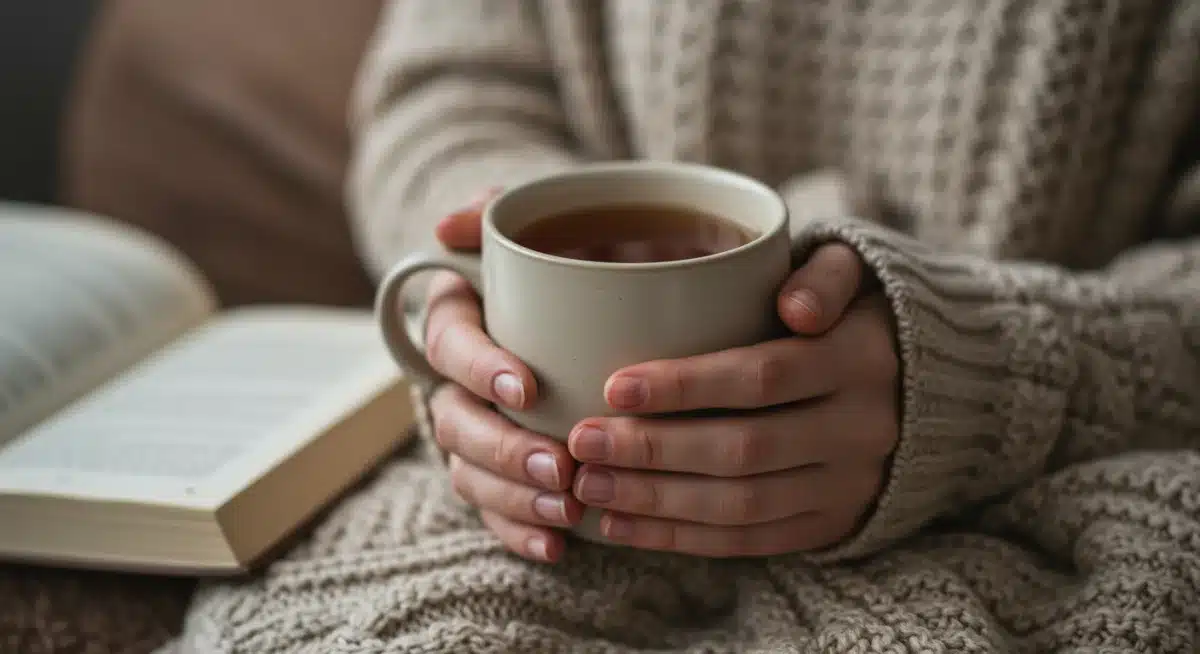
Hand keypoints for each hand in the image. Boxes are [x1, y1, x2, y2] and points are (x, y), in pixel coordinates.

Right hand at [423, 189, 585, 562]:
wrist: (586, 291)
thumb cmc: (565, 255)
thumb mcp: (544, 224)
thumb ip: (501, 214)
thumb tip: (448, 225)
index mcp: (457, 318)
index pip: (450, 345)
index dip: (481, 369)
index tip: (528, 387)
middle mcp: (455, 380)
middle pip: (455, 422)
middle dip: (502, 450)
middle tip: (556, 466)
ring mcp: (474, 429)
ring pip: (469, 472)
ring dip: (513, 497)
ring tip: (566, 510)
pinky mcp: (498, 469)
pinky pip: (494, 511)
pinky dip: (519, 531)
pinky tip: (557, 546)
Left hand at [568, 244, 898, 556]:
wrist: (936, 389)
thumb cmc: (859, 316)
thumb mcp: (856, 274)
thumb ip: (825, 276)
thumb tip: (795, 308)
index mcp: (860, 361)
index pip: (762, 377)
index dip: (685, 386)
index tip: (614, 386)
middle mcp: (860, 430)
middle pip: (744, 450)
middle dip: (654, 451)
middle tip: (582, 443)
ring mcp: (850, 485)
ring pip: (743, 506)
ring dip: (657, 502)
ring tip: (589, 486)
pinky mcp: (833, 524)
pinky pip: (753, 541)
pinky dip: (682, 539)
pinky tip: (622, 525)